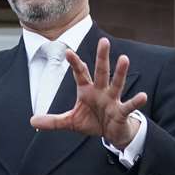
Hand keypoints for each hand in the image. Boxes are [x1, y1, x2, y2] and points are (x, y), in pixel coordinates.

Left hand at [31, 38, 145, 149]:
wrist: (111, 134)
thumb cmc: (92, 122)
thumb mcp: (70, 122)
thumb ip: (52, 121)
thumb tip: (32, 121)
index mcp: (87, 90)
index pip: (80, 73)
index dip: (75, 63)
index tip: (68, 51)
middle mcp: (101, 91)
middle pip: (102, 71)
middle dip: (102, 57)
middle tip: (104, 41)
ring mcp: (113, 100)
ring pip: (117, 83)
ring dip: (120, 72)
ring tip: (125, 59)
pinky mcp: (121, 112)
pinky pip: (129, 106)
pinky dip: (136, 101)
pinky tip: (143, 96)